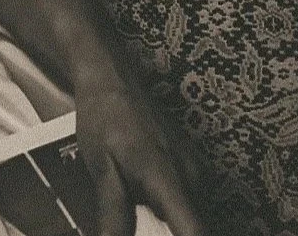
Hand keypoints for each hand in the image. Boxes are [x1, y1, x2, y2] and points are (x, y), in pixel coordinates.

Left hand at [74, 59, 209, 235]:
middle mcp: (192, 176)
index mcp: (169, 180)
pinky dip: (172, 208)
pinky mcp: (192, 165)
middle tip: (135, 215)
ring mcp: (195, 169)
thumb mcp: (101, 170)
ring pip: (190, 214)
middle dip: (173, 231)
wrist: (111, 77)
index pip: (195, 232)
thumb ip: (114, 216)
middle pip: (194, 226)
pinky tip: (147, 197)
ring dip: (172, 221)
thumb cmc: (104, 117)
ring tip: (136, 203)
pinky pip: (187, 200)